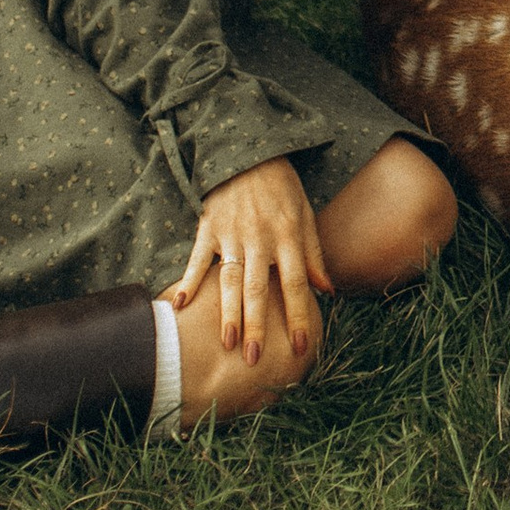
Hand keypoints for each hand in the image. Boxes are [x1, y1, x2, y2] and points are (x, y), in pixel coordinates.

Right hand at [172, 157, 329, 363]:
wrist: (247, 151)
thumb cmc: (281, 188)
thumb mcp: (304, 214)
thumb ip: (313, 253)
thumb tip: (328, 290)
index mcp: (287, 236)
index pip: (296, 283)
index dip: (299, 315)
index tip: (301, 346)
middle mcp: (260, 238)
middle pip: (258, 288)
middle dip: (258, 325)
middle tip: (256, 358)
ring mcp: (231, 234)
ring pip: (229, 279)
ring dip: (227, 313)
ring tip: (227, 343)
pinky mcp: (208, 228)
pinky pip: (196, 258)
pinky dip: (189, 280)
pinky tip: (182, 305)